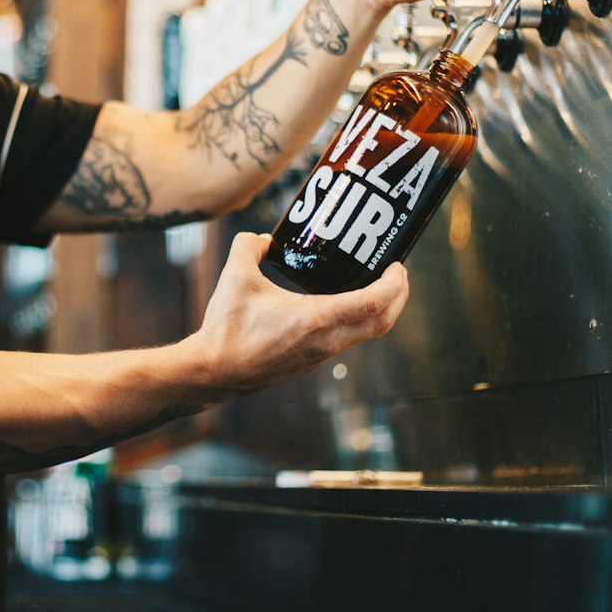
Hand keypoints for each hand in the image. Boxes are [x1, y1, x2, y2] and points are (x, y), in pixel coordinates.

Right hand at [196, 232, 408, 395]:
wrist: (213, 372)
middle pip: (381, 322)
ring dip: (380, 310)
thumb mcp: (235, 276)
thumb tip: (265, 239)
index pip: (372, 303)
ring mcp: (320, 355)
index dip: (394, 284)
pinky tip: (345, 304)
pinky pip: (348, 339)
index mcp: (314, 319)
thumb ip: (249, 246)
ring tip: (377, 286)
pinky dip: (360, 321)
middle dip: (398, 297)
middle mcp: (325, 341)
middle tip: (397, 274)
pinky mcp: (311, 361)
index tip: (398, 265)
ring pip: (367, 333)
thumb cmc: (225, 328)